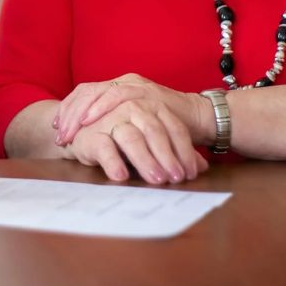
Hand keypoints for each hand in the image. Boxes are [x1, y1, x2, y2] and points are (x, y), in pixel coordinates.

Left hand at [53, 73, 205, 146]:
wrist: (199, 118)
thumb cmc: (162, 126)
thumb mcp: (131, 122)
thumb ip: (111, 124)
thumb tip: (80, 140)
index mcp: (118, 85)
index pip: (85, 92)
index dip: (68, 110)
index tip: (56, 130)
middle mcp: (126, 82)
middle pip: (89, 91)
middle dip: (72, 114)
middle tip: (61, 137)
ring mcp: (139, 86)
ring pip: (104, 93)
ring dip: (85, 114)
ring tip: (73, 134)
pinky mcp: (152, 95)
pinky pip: (124, 99)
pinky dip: (105, 110)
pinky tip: (96, 125)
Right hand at [62, 98, 207, 183]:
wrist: (84, 129)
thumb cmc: (123, 136)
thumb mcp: (152, 141)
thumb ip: (175, 150)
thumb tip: (201, 167)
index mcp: (151, 106)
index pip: (174, 127)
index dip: (184, 151)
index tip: (191, 173)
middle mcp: (132, 108)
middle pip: (154, 131)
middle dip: (167, 156)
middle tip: (176, 178)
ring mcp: (111, 119)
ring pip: (131, 138)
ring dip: (145, 160)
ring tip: (156, 179)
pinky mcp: (92, 134)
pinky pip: (104, 147)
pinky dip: (113, 162)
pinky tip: (122, 176)